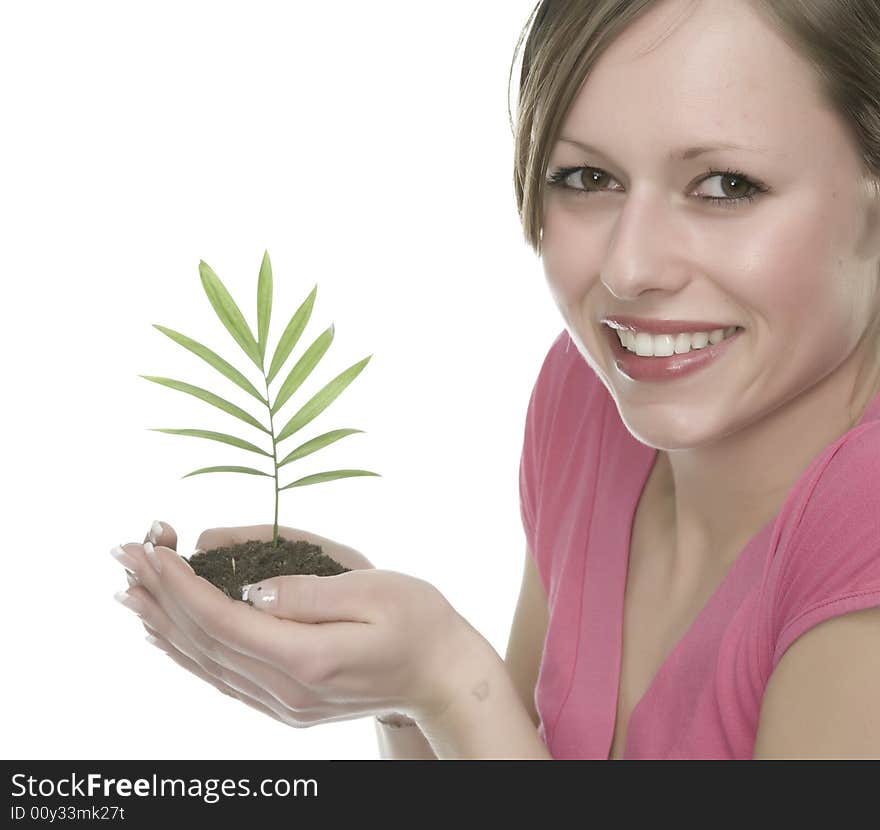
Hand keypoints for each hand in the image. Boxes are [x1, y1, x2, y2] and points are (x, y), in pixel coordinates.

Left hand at [112, 522, 491, 727]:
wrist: (443, 676)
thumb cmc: (418, 621)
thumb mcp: (372, 591)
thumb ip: (307, 591)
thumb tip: (250, 588)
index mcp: (308, 658)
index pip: (223, 620)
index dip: (181, 584)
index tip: (153, 549)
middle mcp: (287, 691)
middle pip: (204, 643)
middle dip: (158, 596)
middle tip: (122, 557)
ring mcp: (284, 705)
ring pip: (205, 665)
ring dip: (163, 625)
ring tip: (129, 592)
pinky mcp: (287, 705)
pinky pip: (222, 677)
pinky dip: (188, 651)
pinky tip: (168, 634)